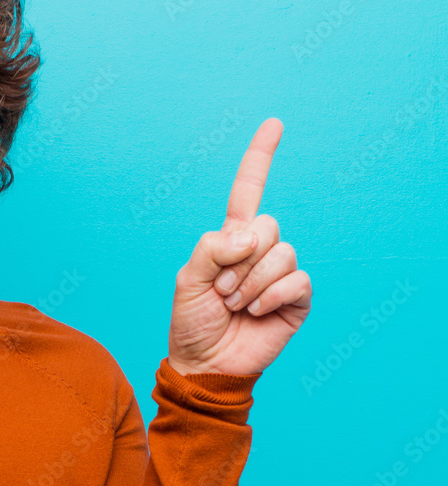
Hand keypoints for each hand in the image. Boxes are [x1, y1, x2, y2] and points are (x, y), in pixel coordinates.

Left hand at [167, 118, 311, 375]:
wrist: (206, 363)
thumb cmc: (192, 320)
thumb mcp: (188, 278)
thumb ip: (213, 248)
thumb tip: (251, 236)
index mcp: (230, 237)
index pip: (248, 190)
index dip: (260, 157)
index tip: (274, 123)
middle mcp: (258, 249)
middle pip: (268, 225)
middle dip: (240, 259)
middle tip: (222, 288)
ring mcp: (279, 273)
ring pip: (281, 253)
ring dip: (251, 282)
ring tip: (235, 304)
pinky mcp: (296, 298)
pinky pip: (296, 280)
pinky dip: (270, 296)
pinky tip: (255, 312)